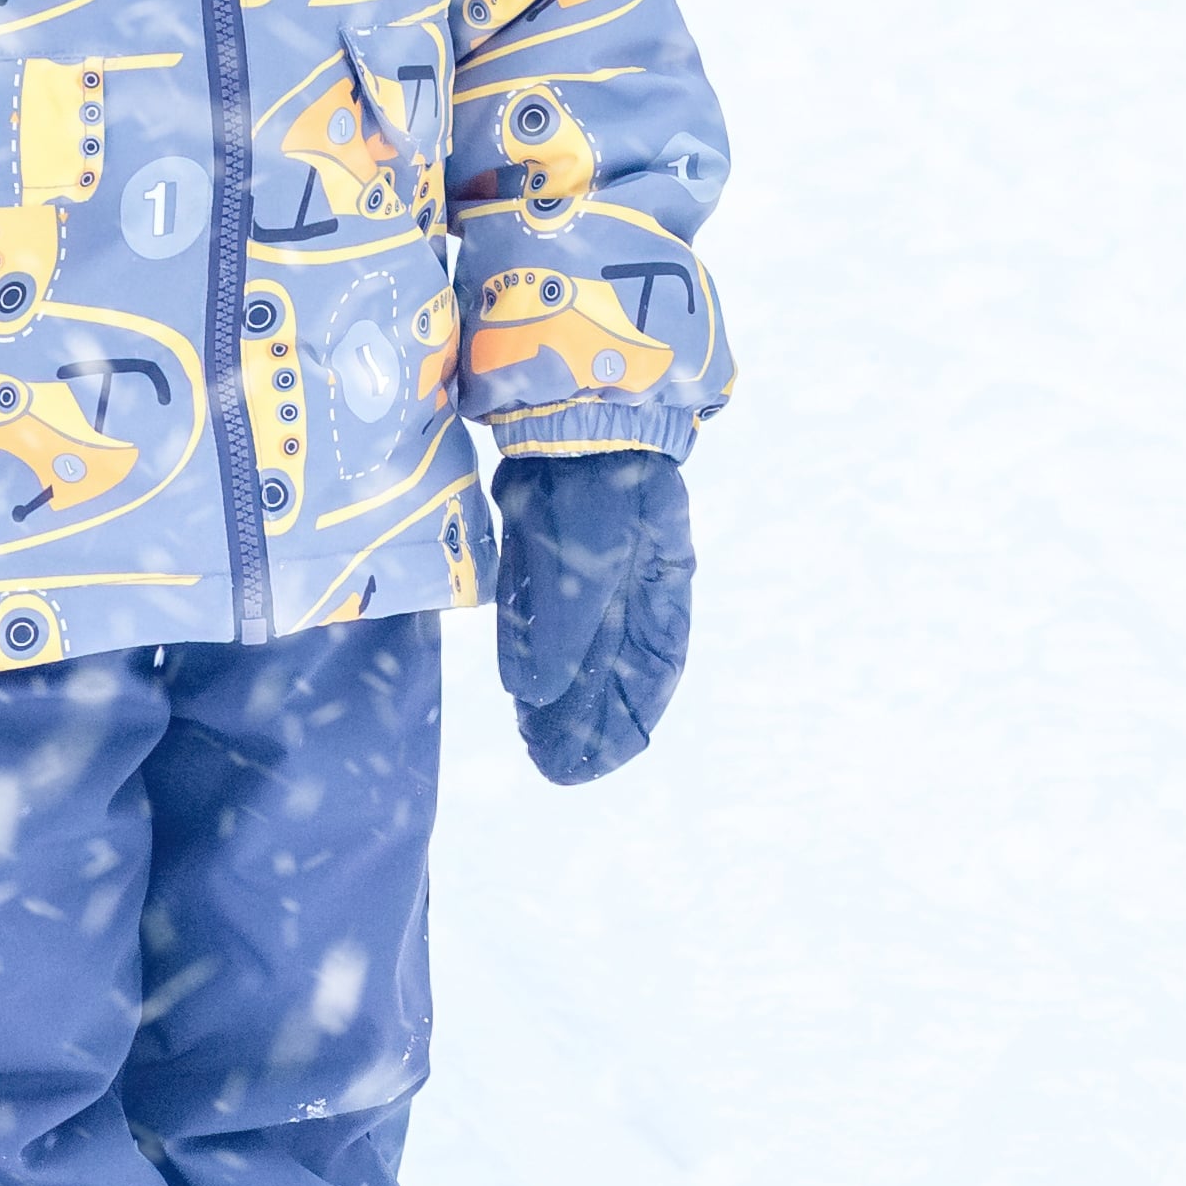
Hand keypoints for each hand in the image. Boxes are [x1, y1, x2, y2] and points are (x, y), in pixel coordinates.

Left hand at [492, 447, 693, 785]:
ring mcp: (594, 574)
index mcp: (662, 590)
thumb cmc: (598, 488)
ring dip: (562, 704)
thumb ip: (565, 630)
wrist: (575, 417)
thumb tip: (537, 697)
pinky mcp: (551, 559)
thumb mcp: (590, 562)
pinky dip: (537, 662)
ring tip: (538, 747)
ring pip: (583, 655)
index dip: (627, 725)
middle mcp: (633, 589)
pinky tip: (524, 695)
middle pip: (616, 674)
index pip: (653, 673)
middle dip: (589, 726)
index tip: (594, 765)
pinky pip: (548, 623)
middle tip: (555, 768)